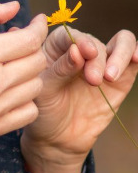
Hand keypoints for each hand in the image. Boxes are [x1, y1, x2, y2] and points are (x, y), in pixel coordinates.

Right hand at [0, 0, 47, 166]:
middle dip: (32, 48)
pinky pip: (29, 111)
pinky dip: (25, 99)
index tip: (36, 23)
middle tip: (17, 44)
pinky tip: (9, 91)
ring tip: (10, 67)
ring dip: (28, 73)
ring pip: (36, 86)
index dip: (38, 27)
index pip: (30, 39)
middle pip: (37, 62)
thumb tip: (13, 7)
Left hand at [21, 25, 137, 172]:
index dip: (80, 40)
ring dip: (119, 55)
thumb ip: (60, 69)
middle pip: (96, 43)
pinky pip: (133, 60)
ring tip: (110, 77)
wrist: (59, 138)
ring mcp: (103, 63)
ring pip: (122, 42)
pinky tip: (137, 59)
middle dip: (97, 60)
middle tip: (92, 80)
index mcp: (56, 47)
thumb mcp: (44, 90)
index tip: (86, 52)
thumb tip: (78, 51)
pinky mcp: (121, 78)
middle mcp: (82, 50)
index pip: (70, 34)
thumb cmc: (44, 109)